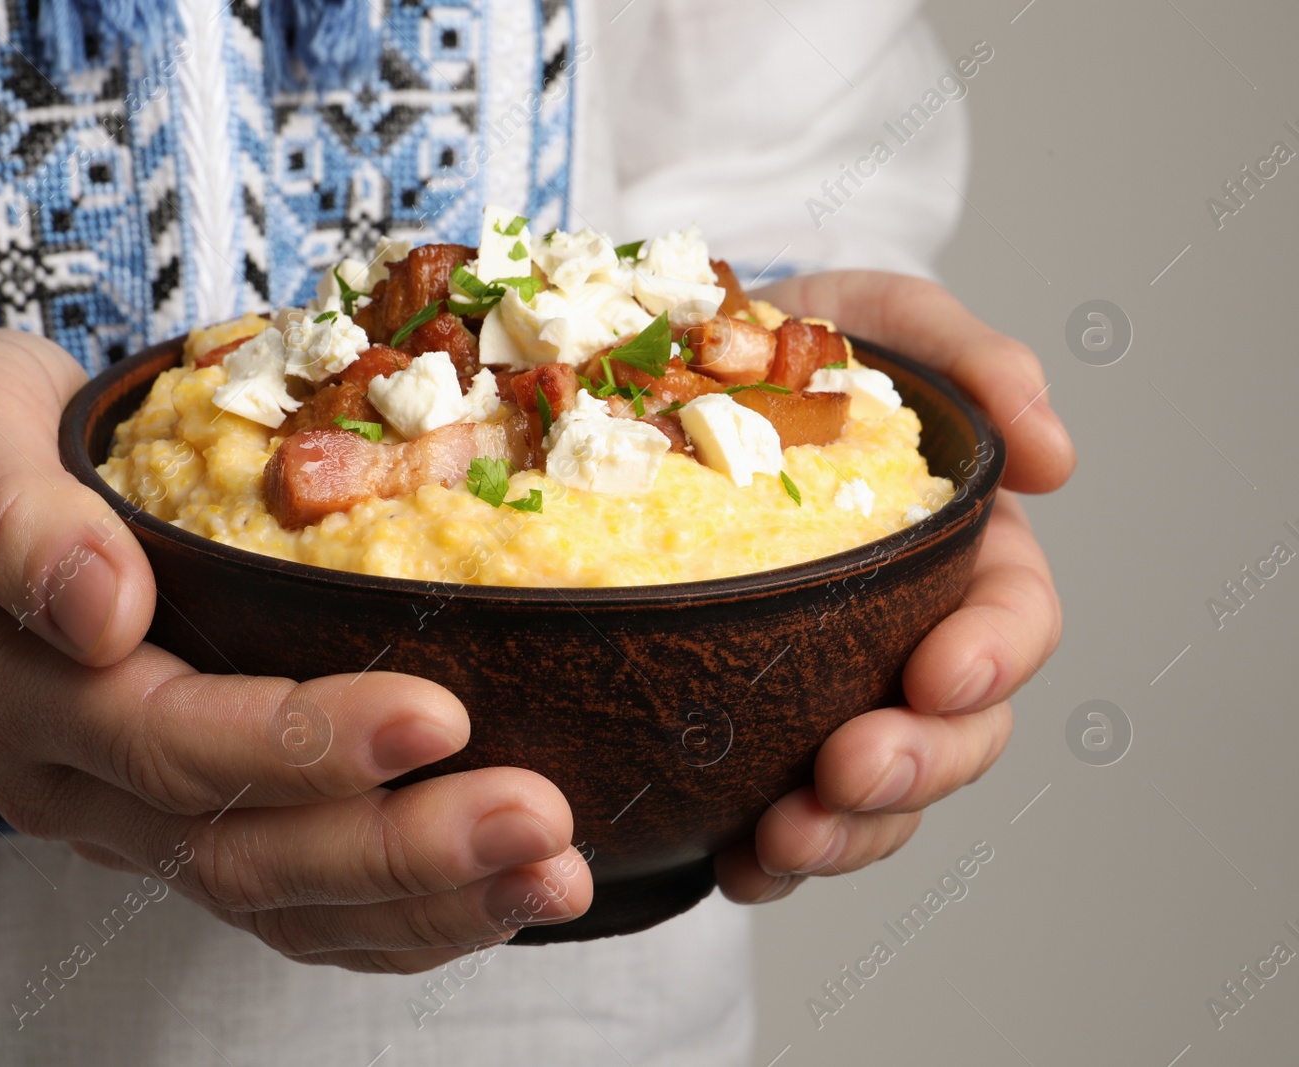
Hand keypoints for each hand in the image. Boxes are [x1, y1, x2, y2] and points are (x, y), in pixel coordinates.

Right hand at [0, 329, 589, 970]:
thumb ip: (6, 510)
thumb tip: (101, 605)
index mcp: (27, 693)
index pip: (169, 743)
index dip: (298, 745)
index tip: (436, 713)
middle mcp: (86, 784)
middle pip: (242, 853)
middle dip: (397, 849)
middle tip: (537, 820)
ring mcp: (144, 819)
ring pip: (284, 902)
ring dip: (425, 902)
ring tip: (552, 871)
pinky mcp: (202, 821)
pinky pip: (303, 904)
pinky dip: (407, 915)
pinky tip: (504, 890)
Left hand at [714, 271, 1075, 902]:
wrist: (657, 386)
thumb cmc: (785, 349)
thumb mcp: (879, 317)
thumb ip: (972, 358)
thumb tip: (1057, 459)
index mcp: (956, 557)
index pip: (1011, 625)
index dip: (992, 658)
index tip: (939, 673)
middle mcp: (904, 638)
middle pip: (954, 734)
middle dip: (914, 767)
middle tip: (846, 771)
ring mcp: (829, 694)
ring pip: (874, 795)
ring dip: (842, 833)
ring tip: (779, 841)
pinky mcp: (749, 728)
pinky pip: (774, 813)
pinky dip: (766, 854)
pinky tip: (732, 864)